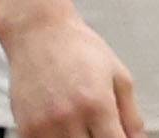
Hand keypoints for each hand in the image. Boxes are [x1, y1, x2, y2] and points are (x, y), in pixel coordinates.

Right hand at [0, 11, 145, 137]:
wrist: (38, 32)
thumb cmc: (79, 49)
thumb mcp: (118, 75)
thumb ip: (132, 115)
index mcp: (97, 104)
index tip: (118, 137)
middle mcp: (70, 118)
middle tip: (99, 129)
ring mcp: (45, 126)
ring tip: (82, 127)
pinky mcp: (26, 128)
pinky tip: (64, 130)